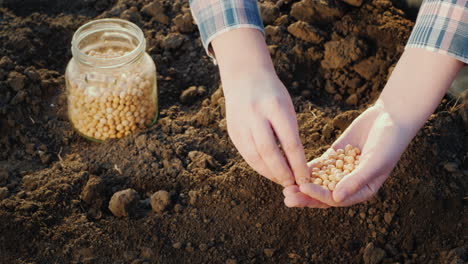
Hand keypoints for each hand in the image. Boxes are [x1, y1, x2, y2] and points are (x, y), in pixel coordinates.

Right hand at [222, 70, 309, 186]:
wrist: (244, 77)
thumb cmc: (273, 95)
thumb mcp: (286, 107)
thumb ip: (290, 133)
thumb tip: (296, 165)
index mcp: (275, 107)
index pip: (290, 143)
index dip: (299, 164)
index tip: (306, 177)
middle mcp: (255, 115)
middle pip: (270, 152)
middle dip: (283, 172)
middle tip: (293, 184)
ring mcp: (241, 124)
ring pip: (255, 157)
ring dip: (270, 173)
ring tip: (282, 181)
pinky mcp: (232, 132)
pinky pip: (246, 155)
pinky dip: (258, 166)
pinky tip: (269, 172)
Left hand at [284, 103, 412, 206]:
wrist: (391, 117)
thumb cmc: (389, 142)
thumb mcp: (374, 162)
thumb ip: (356, 180)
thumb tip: (336, 199)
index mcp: (362, 191)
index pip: (336, 199)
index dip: (318, 196)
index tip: (302, 189)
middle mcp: (351, 184)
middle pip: (324, 194)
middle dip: (305, 197)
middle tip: (287, 198)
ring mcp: (342, 170)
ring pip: (319, 181)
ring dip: (302, 184)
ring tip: (285, 186)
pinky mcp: (335, 156)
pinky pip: (319, 166)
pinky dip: (307, 169)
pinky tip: (291, 169)